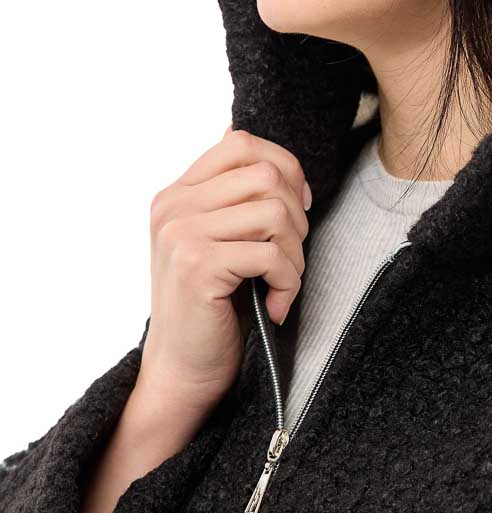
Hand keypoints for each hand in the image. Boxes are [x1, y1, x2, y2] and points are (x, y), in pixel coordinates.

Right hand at [138, 124, 311, 408]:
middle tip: (291, 258)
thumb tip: (275, 160)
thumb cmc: (212, 308)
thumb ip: (234, 202)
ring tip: (284, 283)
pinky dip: (288, 282)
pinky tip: (276, 306)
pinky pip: (270, 254)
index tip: (297, 206)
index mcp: (176, 194)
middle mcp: (173, 207)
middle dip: (296, 217)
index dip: (284, 166)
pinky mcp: (197, 265)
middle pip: (265, 175)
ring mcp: (181, 234)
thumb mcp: (218, 242)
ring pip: (274, 213)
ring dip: (295, 254)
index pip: (240, 142)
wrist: (182, 369)